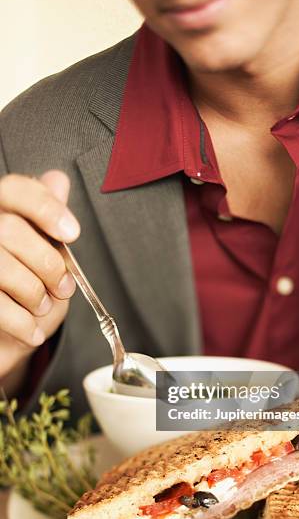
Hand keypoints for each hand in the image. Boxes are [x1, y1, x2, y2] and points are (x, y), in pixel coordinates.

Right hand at [0, 170, 79, 383]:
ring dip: (35, 294)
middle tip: (63, 287)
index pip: (15, 190)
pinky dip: (22, 323)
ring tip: (43, 307)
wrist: (1, 337)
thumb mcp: (43, 253)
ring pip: (4, 267)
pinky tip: (32, 330)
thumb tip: (57, 181)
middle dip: (48, 264)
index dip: (46, 208)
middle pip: (12, 231)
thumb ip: (46, 221)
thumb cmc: (22, 290)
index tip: (72, 233)